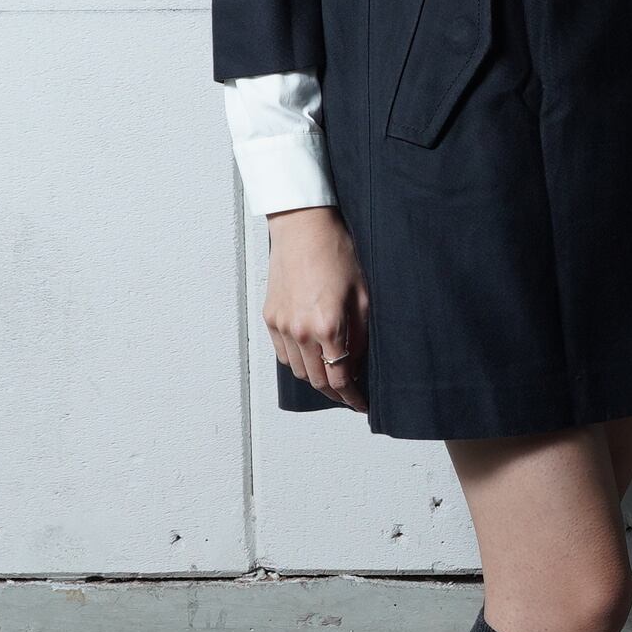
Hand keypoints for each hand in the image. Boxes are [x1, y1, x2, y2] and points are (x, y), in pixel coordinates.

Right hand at [262, 205, 369, 410]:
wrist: (303, 228)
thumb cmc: (337, 253)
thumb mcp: (362, 296)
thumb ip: (360, 335)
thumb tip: (358, 364)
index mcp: (328, 326)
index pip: (341, 377)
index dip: (353, 397)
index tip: (362, 404)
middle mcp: (301, 331)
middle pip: (318, 380)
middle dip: (336, 393)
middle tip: (351, 395)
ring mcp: (282, 325)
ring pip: (299, 371)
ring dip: (316, 379)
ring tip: (333, 377)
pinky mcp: (270, 317)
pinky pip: (283, 354)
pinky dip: (298, 362)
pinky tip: (312, 358)